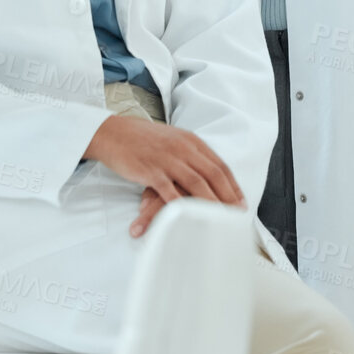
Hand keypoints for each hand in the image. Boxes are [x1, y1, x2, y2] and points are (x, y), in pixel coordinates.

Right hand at [84, 114, 244, 237]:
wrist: (113, 133)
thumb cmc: (142, 139)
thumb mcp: (173, 140)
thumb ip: (190, 154)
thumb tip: (206, 173)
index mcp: (191, 141)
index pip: (219, 165)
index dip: (232, 185)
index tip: (240, 201)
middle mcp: (183, 148)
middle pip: (213, 174)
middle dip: (228, 196)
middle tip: (237, 215)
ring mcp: (167, 159)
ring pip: (197, 183)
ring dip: (211, 203)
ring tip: (220, 220)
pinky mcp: (151, 170)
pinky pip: (170, 191)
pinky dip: (181, 206)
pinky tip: (190, 217)